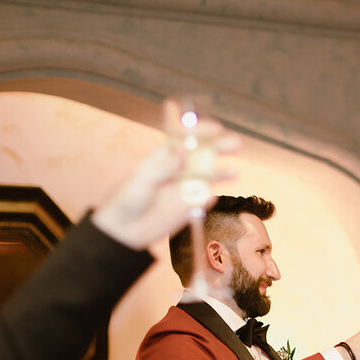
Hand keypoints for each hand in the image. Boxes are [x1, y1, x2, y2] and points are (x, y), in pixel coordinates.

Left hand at [91, 129, 238, 249]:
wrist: (124, 231)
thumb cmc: (128, 200)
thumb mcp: (143, 180)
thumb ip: (164, 166)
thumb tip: (184, 150)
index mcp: (166, 156)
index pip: (186, 137)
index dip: (201, 130)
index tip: (213, 128)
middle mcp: (180, 169)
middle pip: (204, 154)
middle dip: (220, 147)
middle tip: (234, 144)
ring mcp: (187, 188)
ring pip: (210, 176)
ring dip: (223, 172)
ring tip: (234, 173)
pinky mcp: (190, 207)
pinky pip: (204, 200)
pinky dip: (209, 199)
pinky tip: (211, 198)